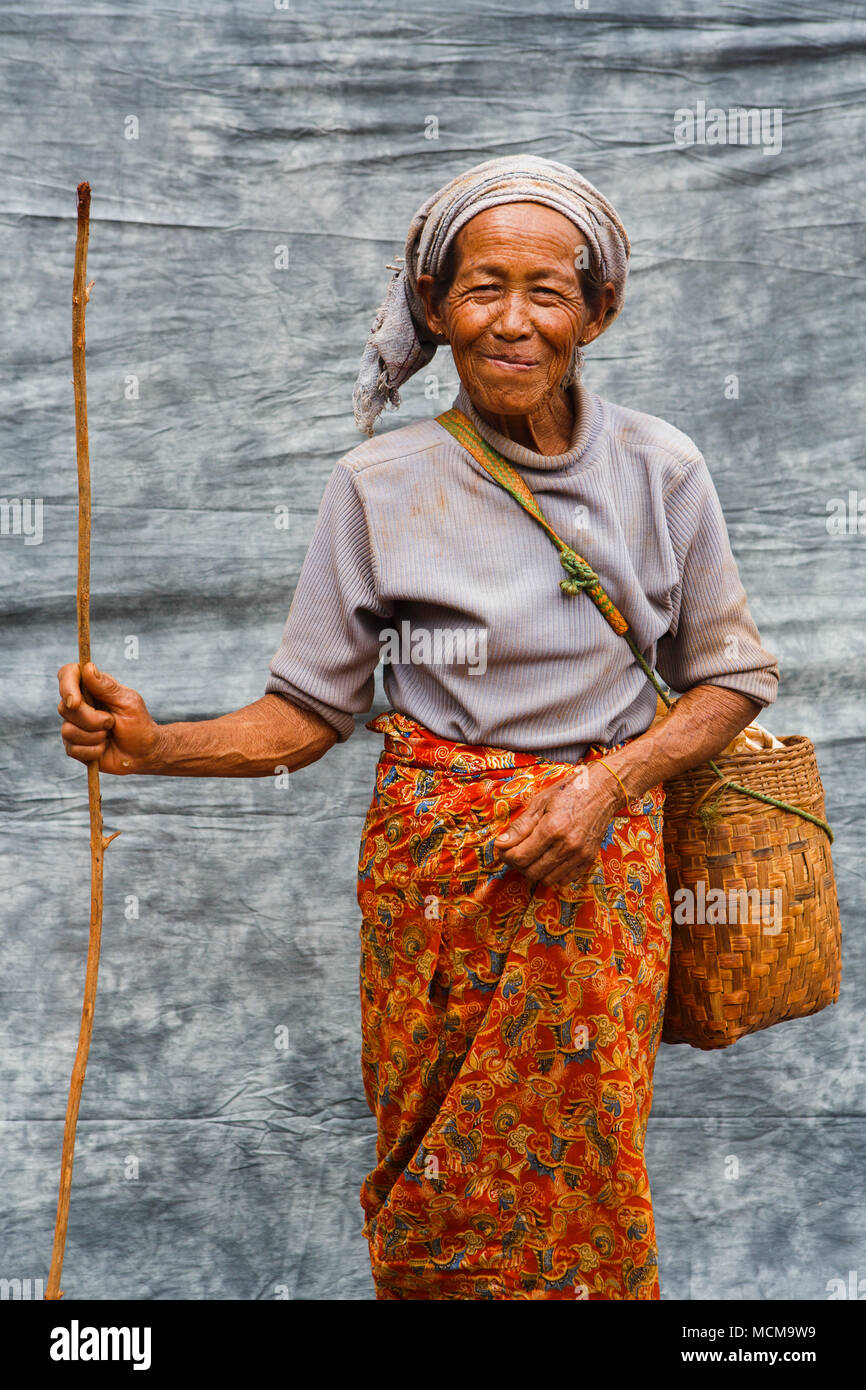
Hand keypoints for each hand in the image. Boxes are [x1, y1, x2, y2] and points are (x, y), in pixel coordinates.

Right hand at [57, 661, 161, 774]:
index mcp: (91, 688)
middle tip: (111, 722)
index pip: (67, 675)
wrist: (143, 753)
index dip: (67, 685)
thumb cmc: (138, 724)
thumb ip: (106, 687)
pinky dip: (94, 750)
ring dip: (94, 736)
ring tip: (109, 735)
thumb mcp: (127, 702)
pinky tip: (104, 748)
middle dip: (91, 719)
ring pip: (67, 730)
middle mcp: (79, 705)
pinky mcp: (74, 747)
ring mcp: (74, 726)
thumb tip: (87, 667)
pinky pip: (73, 749)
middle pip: (66, 707)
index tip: (76, 701)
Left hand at [494, 763, 622, 887]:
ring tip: (532, 855)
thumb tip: (500, 844)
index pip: (520, 856)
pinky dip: (552, 874)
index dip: (506, 855)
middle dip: (518, 864)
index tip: (503, 848)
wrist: (602, 791)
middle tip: (515, 852)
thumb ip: (520, 826)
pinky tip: (548, 859)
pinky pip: (564, 880)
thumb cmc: (568, 792)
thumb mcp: (540, 803)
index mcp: (553, 828)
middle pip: (531, 871)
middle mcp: (568, 845)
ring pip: (547, 879)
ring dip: (534, 871)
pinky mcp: (588, 860)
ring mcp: (580, 855)